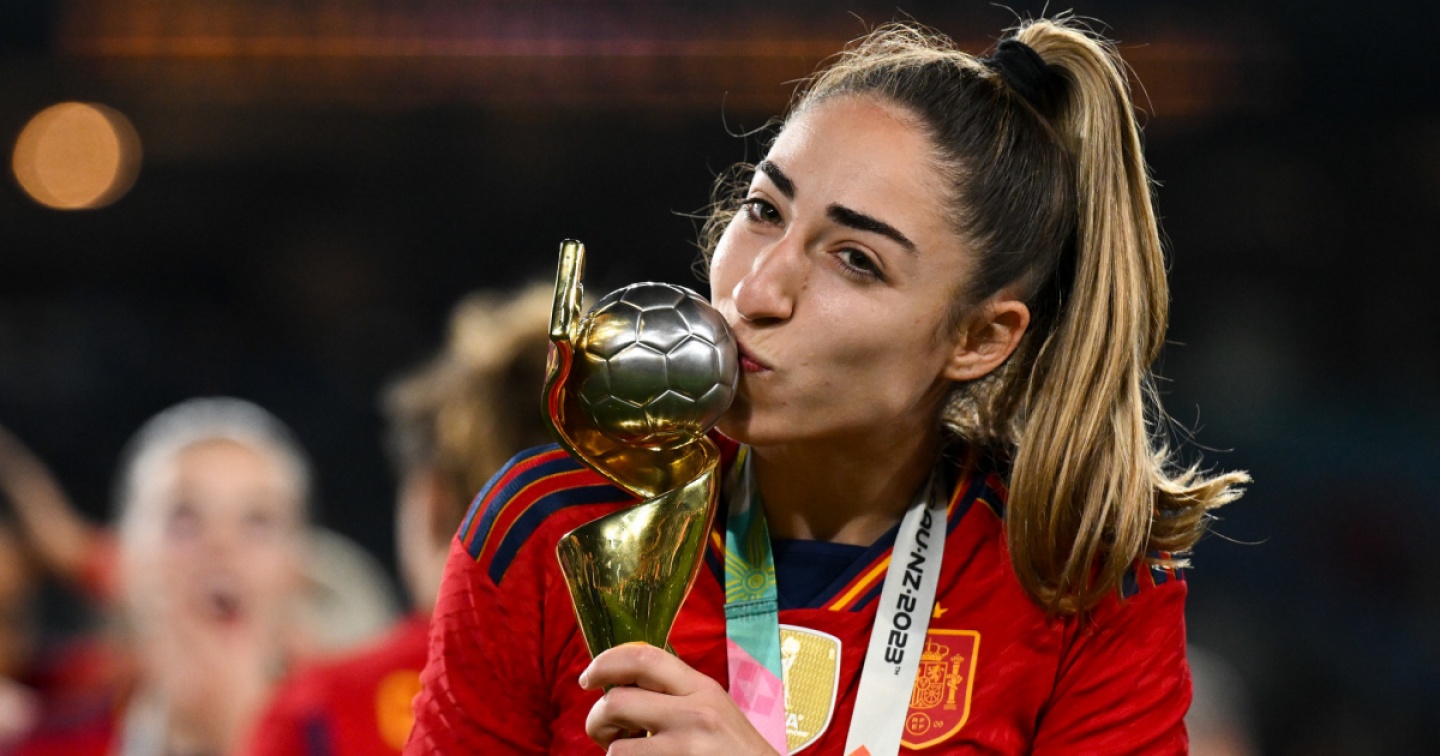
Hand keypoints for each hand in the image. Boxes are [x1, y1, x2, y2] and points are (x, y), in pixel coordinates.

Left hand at [580, 643, 779, 755]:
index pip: (643, 656)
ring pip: (617, 747)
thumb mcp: (714, 709)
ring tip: (629, 753)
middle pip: (617, 701)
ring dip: (613, 753)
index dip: (605, 662)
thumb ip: (676, 693)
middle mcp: (695, 712)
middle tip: (603, 731)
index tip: (588, 677)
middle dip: (597, 718)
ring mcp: (688, 747)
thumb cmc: (735, 750)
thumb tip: (624, 682)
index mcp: (701, 687)